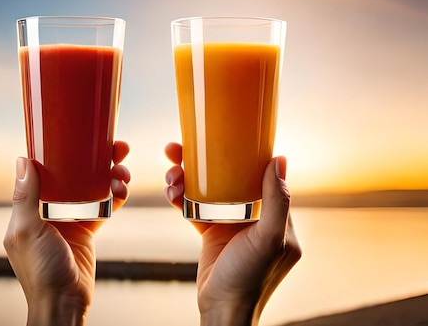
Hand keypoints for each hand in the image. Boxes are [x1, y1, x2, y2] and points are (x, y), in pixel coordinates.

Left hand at [3, 141, 130, 325]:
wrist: (64, 303)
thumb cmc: (40, 271)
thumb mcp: (27, 231)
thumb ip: (25, 197)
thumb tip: (22, 160)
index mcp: (29, 208)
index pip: (46, 170)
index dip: (64, 152)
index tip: (82, 137)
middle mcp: (47, 210)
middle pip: (74, 174)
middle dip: (96, 159)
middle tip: (117, 148)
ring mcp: (68, 219)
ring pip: (91, 187)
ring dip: (109, 176)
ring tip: (123, 174)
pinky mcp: (86, 230)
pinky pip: (102, 207)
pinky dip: (114, 197)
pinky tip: (123, 189)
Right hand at [164, 143, 300, 325]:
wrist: (221, 310)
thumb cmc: (250, 279)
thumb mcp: (268, 239)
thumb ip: (276, 201)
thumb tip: (278, 160)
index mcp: (276, 218)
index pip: (259, 177)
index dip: (240, 156)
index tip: (221, 139)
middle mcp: (255, 218)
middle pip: (228, 179)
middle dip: (201, 163)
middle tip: (178, 150)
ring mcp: (233, 225)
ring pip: (208, 190)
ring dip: (186, 179)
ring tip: (170, 175)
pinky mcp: (212, 233)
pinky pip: (196, 207)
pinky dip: (182, 198)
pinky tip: (170, 193)